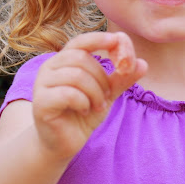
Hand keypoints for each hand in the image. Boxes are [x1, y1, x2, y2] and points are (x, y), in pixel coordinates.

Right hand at [32, 31, 146, 162]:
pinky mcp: (41, 103)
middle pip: (81, 58)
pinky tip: (85, 111)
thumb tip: (143, 63)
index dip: (99, 39)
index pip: (80, 41)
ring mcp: (42, 84)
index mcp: (63, 61)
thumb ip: (121, 79)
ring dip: (95, 92)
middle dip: (101, 77)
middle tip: (106, 96)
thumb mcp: (106, 94)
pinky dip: (84, 102)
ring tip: (97, 106)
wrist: (63, 144)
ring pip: (76, 75)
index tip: (119, 41)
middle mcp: (49, 68)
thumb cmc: (83, 114)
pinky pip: (68, 94)